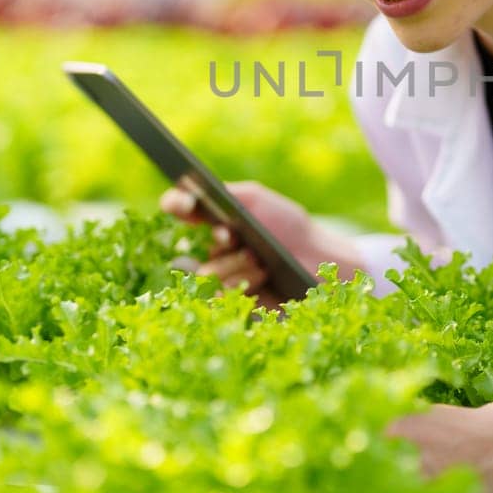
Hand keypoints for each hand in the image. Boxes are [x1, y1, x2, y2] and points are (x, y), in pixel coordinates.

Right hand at [159, 179, 368, 308]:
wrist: (318, 263)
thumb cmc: (289, 228)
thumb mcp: (258, 201)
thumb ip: (226, 193)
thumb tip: (192, 191)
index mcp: (217, 220)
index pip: (181, 208)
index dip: (175, 203)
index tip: (185, 203)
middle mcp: (214, 249)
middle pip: (189, 247)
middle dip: (218, 239)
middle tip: (233, 237)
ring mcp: (222, 277)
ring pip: (205, 274)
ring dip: (236, 265)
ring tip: (262, 261)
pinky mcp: (232, 302)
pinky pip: (220, 295)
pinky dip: (242, 284)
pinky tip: (262, 276)